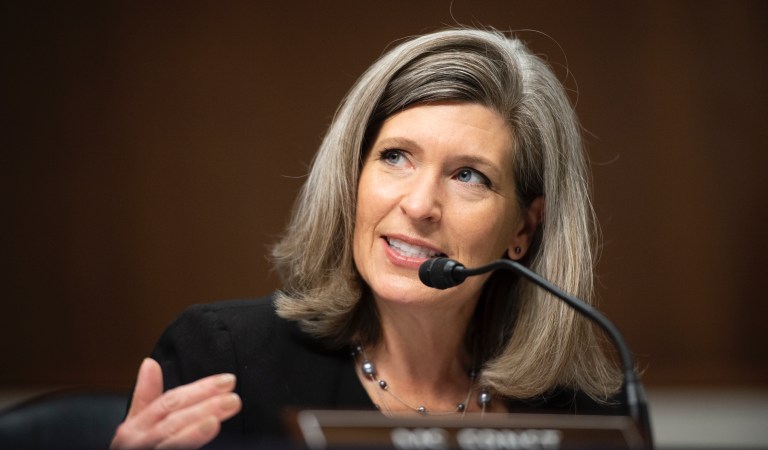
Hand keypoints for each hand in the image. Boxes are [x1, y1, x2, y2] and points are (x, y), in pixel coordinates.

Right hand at [110, 358, 241, 448]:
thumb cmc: (136, 448)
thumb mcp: (136, 425)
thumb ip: (146, 396)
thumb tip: (150, 362)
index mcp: (134, 427)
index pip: (170, 402)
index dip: (199, 390)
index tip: (227, 380)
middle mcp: (136, 442)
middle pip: (173, 421)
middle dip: (203, 408)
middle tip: (234, 399)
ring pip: (171, 442)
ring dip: (193, 432)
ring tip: (215, 421)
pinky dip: (186, 446)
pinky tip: (206, 434)